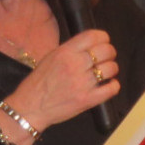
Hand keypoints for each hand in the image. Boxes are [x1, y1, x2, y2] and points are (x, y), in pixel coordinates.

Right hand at [3, 29, 119, 133]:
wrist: (30, 108)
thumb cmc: (38, 84)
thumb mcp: (50, 58)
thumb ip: (70, 51)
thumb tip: (90, 46)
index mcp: (65, 52)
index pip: (93, 36)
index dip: (103, 38)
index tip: (104, 42)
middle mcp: (75, 64)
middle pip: (106, 50)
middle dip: (110, 53)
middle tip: (108, 58)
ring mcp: (82, 83)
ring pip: (111, 68)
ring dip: (112, 69)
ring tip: (106, 72)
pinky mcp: (88, 99)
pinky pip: (111, 89)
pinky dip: (114, 85)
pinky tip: (109, 85)